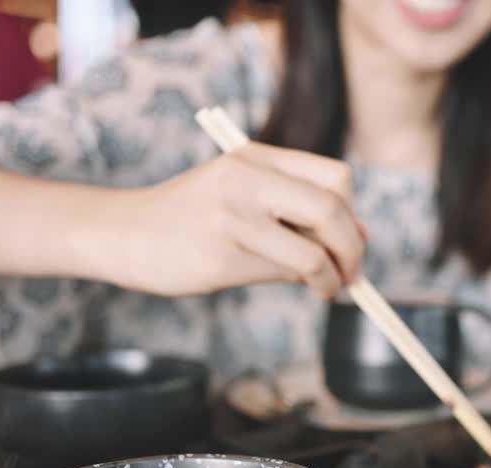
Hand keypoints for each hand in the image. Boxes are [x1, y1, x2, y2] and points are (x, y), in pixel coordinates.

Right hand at [106, 143, 364, 297]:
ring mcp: (232, 218)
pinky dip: (306, 283)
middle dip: (353, 249)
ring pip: (313, 253)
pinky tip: (302, 285)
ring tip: (331, 288)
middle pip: (331, 211)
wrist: (127, 233)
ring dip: (333, 277)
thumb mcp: (245, 192)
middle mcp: (245, 180)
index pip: (335, 177)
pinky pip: (285, 274)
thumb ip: (298, 206)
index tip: (353, 235)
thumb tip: (363, 236)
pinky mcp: (222, 258)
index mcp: (256, 157)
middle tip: (355, 273)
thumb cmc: (196, 216)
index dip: (353, 211)